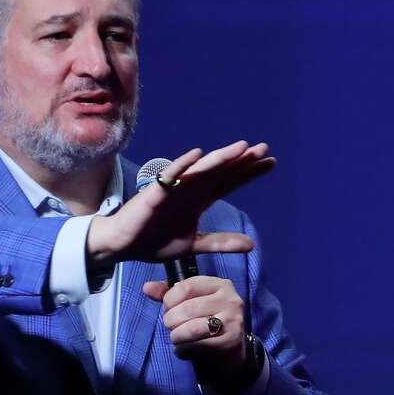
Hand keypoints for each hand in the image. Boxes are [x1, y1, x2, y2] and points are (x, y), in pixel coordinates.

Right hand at [87, 141, 273, 265]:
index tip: (271, 163)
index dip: (249, 173)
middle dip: (241, 161)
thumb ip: (219, 243)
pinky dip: (182, 165)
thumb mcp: (192, 245)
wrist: (122, 246)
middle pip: (220, 172)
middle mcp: (189, 190)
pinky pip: (170, 176)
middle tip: (264, 149)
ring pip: (200, 170)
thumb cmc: (153, 241)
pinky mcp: (155, 193)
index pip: (229, 182)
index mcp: (198, 200)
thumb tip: (252, 244)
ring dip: (220, 158)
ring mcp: (172, 189)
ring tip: (241, 148)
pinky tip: (197, 155)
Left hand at [143, 276, 248, 384]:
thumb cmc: (207, 320)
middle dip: (171, 321)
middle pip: (187, 309)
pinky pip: (197, 346)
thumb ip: (169, 293)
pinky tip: (184, 349)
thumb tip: (147, 287)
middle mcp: (230, 300)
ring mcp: (233, 322)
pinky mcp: (230, 343)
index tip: (168, 308)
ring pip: (192, 329)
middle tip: (171, 327)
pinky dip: (183, 350)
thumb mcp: (191, 301)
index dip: (169, 300)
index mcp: (220, 285)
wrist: (231, 349)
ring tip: (177, 338)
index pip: (186, 287)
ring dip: (177, 336)